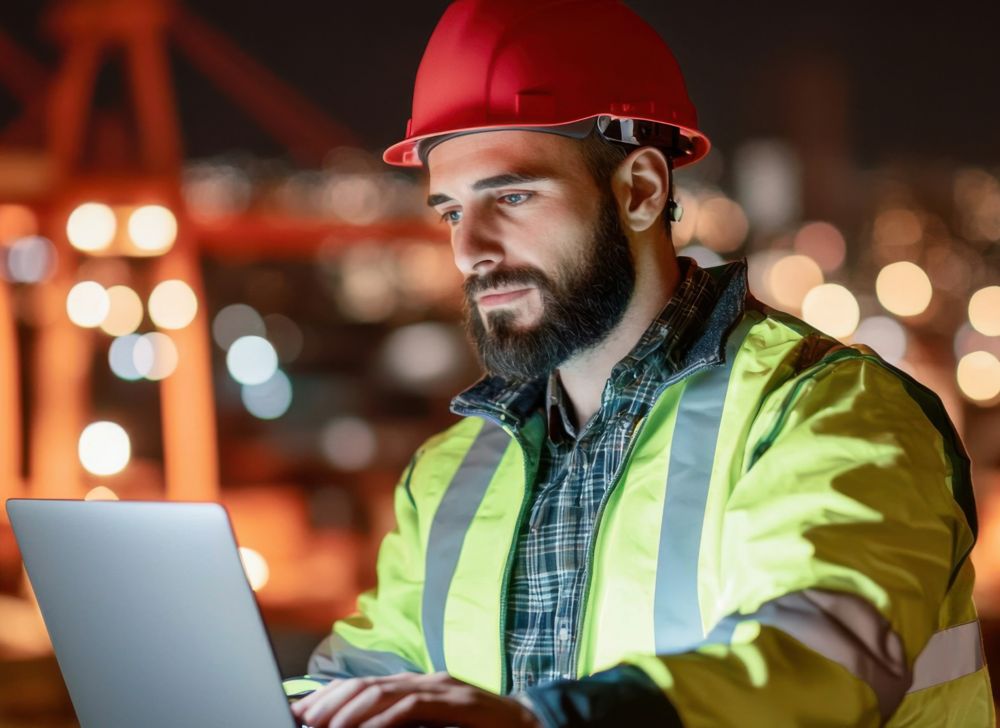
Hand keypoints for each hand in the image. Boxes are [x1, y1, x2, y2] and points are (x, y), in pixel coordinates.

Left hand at [290, 671, 540, 727]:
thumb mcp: (433, 726)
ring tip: (323, 726)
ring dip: (349, 710)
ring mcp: (441, 687)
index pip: (363, 685)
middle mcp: (424, 680)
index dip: (330, 696)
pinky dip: (384, 719)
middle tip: (302, 718)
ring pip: (384, 692)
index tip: (301, 712)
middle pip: (366, 684)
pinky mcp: (456, 701)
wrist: (530, 724)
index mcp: (415, 684)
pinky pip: (412, 707)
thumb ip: (401, 724)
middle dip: (330, 701)